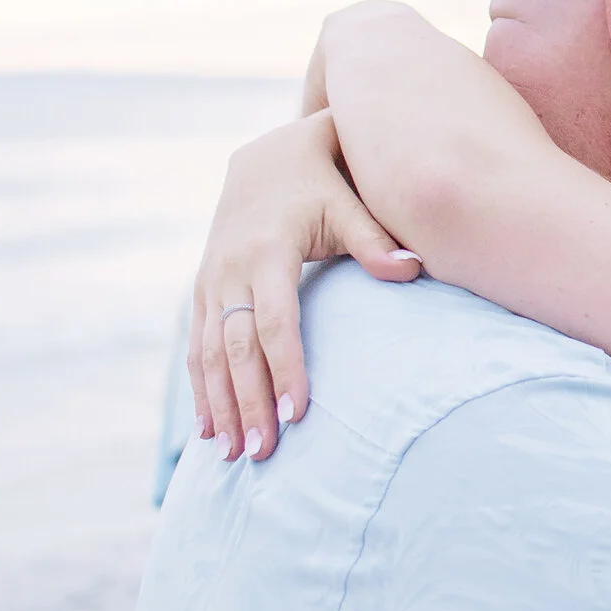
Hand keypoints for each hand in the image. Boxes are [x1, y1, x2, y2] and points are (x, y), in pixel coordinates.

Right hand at [190, 109, 421, 460]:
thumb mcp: (349, 202)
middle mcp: (229, 269)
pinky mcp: (202, 291)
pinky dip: (201, 389)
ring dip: (220, 406)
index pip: (275, 322)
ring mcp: (210, 281)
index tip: (298, 415)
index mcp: (267, 251)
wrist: (265, 156)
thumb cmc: (320, 182)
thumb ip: (376, 240)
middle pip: (235, 349)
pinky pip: (197, 347)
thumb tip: (413, 270)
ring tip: (235, 454)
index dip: (285, 369)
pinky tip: (209, 429)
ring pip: (208, 353)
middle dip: (248, 402)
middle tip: (264, 452)